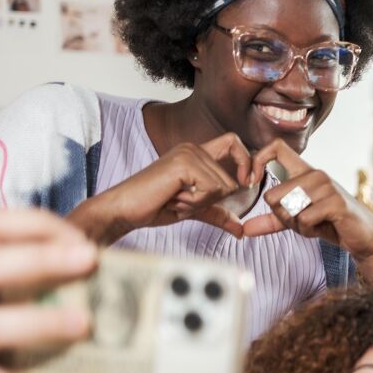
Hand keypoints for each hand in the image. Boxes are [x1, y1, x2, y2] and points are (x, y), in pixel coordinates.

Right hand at [72, 133, 253, 242]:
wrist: (125, 210)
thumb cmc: (154, 206)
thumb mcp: (194, 209)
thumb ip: (218, 213)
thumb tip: (241, 229)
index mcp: (197, 153)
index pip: (234, 143)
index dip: (246, 162)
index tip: (245, 183)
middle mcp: (193, 148)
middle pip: (232, 180)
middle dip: (212, 200)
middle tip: (183, 199)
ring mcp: (188, 153)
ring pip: (223, 187)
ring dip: (201, 203)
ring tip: (176, 198)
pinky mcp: (183, 164)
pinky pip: (211, 190)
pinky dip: (195, 203)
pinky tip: (174, 198)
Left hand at [243, 139, 372, 284]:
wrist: (364, 237)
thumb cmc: (332, 224)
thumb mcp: (298, 220)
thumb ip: (272, 221)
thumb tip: (244, 229)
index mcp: (305, 172)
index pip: (276, 148)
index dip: (257, 160)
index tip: (251, 182)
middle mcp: (315, 174)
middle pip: (274, 193)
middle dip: (280, 216)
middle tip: (299, 222)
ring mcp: (327, 187)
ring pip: (288, 208)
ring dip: (296, 225)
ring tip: (313, 225)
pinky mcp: (335, 203)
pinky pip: (303, 219)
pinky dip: (308, 230)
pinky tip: (322, 229)